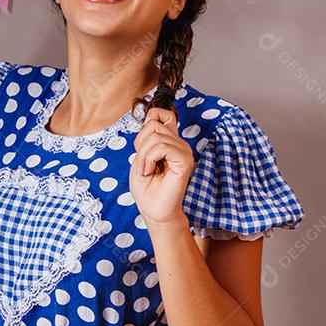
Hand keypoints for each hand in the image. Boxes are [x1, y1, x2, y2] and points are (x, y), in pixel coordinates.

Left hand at [129, 106, 193, 228]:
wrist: (153, 210)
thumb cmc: (147, 187)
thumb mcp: (141, 156)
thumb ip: (148, 136)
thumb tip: (151, 118)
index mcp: (170, 141)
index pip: (162, 114)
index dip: (148, 123)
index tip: (142, 147)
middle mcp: (179, 144)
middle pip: (153, 125)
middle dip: (140, 146)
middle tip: (143, 166)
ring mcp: (184, 151)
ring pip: (156, 136)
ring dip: (143, 156)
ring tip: (147, 171)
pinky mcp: (185, 161)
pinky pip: (162, 147)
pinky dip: (149, 159)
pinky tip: (151, 171)